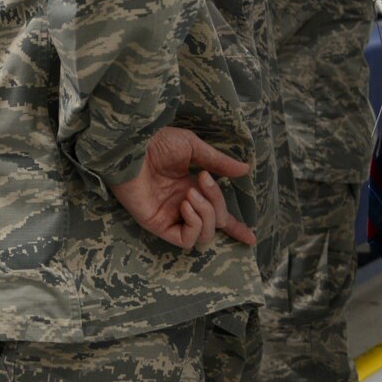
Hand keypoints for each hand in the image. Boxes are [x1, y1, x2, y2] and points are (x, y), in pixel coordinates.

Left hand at [108, 126, 256, 250]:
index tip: (250, 237)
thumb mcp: (192, 147)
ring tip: (190, 193)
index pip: (216, 214)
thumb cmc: (155, 142)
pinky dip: (193, 224)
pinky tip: (185, 204)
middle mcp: (182, 205)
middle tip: (202, 179)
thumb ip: (218, 162)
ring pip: (204, 234)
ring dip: (206, 214)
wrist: (131, 147)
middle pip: (216, 221)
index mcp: (191, 189)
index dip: (234, 226)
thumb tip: (245, 169)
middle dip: (217, 203)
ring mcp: (170, 217)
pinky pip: (185, 239)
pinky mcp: (157, 225)